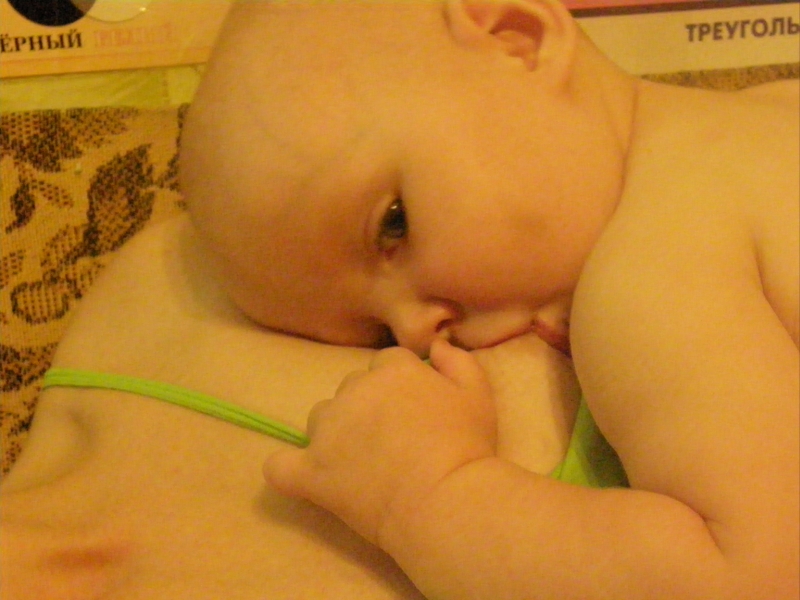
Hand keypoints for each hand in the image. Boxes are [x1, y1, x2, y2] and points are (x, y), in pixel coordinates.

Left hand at [263, 338, 496, 546]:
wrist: (445, 501)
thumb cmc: (467, 447)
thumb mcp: (477, 392)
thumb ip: (457, 359)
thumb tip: (436, 344)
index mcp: (391, 369)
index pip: (387, 363)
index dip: (402, 387)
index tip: (416, 413)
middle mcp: (354, 390)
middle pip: (353, 388)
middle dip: (369, 407)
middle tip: (395, 441)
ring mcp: (327, 431)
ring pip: (321, 418)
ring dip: (335, 432)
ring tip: (362, 464)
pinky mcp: (311, 471)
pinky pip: (280, 465)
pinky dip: (289, 469)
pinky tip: (303, 476)